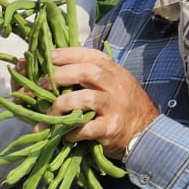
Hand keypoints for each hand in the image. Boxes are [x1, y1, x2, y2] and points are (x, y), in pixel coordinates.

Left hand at [47, 47, 161, 159]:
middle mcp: (115, 85)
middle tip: (42, 86)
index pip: (89, 55)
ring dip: (62, 104)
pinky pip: (88, 128)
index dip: (66, 54)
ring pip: (87, 98)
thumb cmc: (121, 105)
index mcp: (112, 71)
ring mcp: (115, 106)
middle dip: (60, 76)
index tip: (48, 57)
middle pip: (87, 72)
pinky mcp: (112, 128)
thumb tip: (52, 67)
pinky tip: (65, 135)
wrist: (146, 131)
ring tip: (50, 114)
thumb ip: (87, 75)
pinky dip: (72, 131)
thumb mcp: (110, 83)